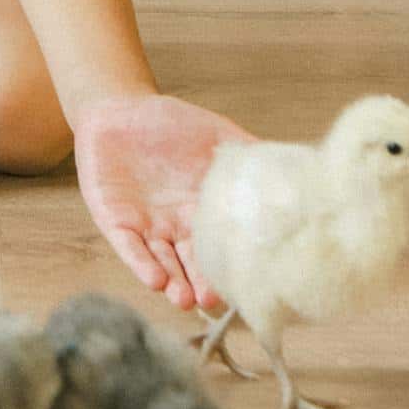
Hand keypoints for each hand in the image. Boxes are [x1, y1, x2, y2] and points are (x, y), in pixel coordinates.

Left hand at [72, 92, 257, 312]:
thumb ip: (248, 152)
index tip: (247, 284)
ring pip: (162, 262)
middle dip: (201, 283)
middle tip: (212, 301)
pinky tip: (155, 280)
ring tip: (184, 299)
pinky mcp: (116, 222)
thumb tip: (291, 166)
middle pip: (192, 263)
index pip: (220, 244)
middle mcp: (177, 225)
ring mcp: (147, 226)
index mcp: (203, 209)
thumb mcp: (216, 135)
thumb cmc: (169, 123)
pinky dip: (141, 263)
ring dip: (173, 283)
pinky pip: (129, 247)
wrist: (119, 108)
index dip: (230, 264)